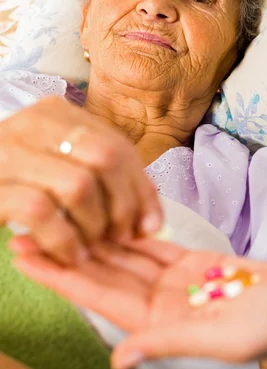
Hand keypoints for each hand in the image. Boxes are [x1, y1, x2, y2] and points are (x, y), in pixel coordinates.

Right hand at [0, 97, 162, 264]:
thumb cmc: (14, 180)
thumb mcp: (57, 165)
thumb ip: (98, 176)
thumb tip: (151, 216)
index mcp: (56, 113)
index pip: (118, 146)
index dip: (142, 188)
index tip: (151, 223)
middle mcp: (33, 122)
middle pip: (106, 158)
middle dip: (125, 204)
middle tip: (123, 236)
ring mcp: (9, 151)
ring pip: (79, 185)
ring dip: (95, 226)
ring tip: (93, 248)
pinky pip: (42, 213)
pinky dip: (64, 240)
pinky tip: (69, 255)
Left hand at [12, 237, 266, 368]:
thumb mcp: (227, 339)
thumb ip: (172, 343)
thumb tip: (119, 358)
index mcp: (161, 325)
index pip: (99, 297)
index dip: (61, 276)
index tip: (25, 255)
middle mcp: (160, 304)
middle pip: (102, 273)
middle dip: (64, 250)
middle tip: (25, 225)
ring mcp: (175, 283)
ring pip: (123, 255)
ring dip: (90, 235)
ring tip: (58, 213)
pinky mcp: (192, 263)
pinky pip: (152, 244)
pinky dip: (128, 228)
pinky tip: (105, 212)